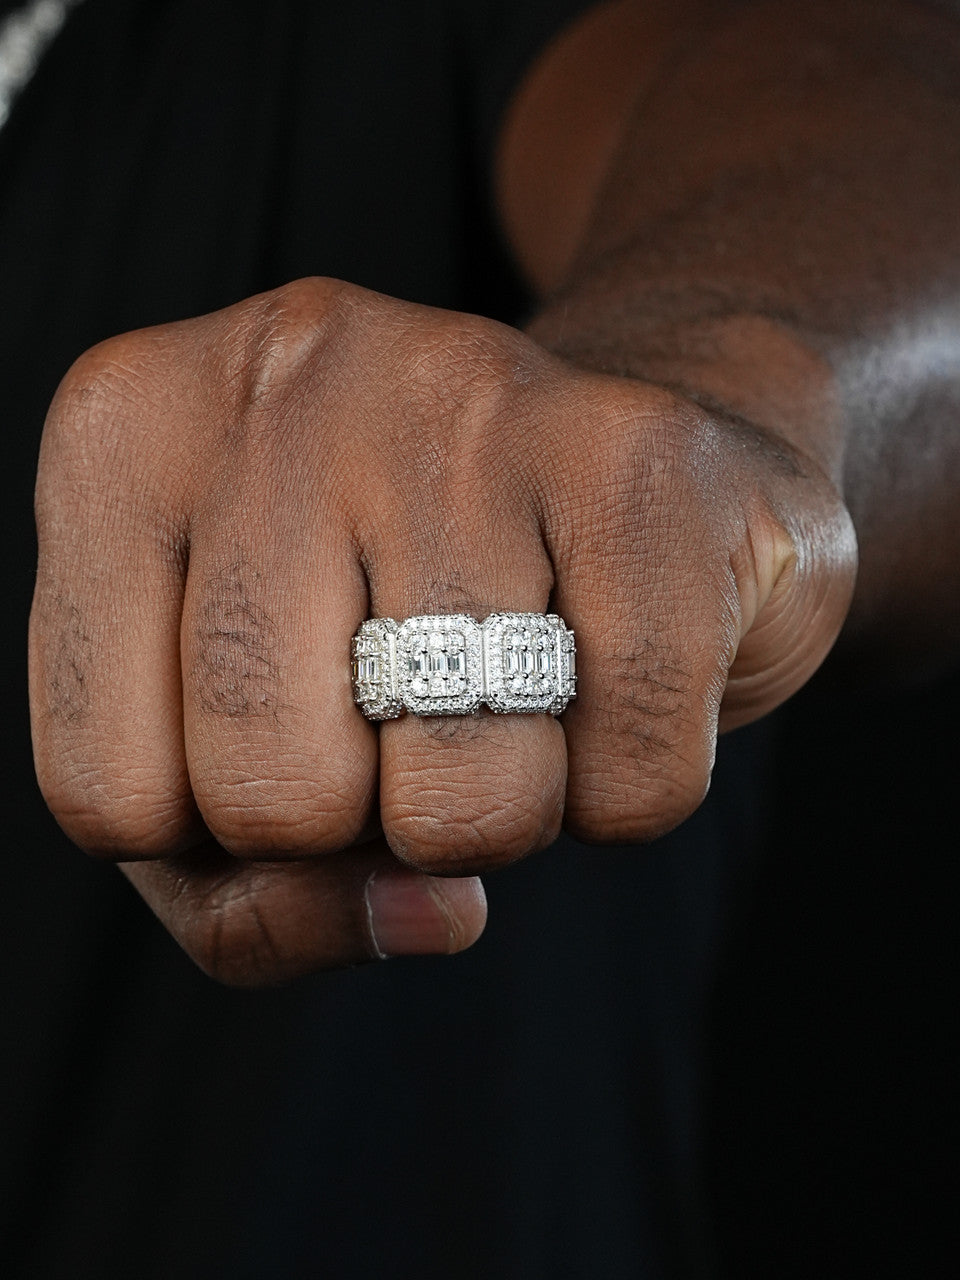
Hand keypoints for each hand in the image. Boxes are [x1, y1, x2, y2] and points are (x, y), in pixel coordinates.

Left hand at [29, 278, 855, 983]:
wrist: (606, 481)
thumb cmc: (396, 624)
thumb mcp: (243, 755)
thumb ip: (254, 900)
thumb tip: (426, 913)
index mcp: (129, 436)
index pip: (106, 795)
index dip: (219, 838)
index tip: (290, 744)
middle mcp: (281, 376)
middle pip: (271, 791)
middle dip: (362, 826)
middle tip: (408, 721)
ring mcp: (464, 395)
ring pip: (459, 800)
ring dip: (499, 811)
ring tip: (514, 687)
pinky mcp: (636, 449)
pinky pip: (630, 775)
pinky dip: (627, 789)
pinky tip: (610, 674)